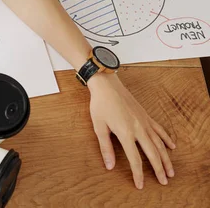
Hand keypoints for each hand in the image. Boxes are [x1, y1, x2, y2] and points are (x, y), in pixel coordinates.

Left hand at [88, 72, 175, 188]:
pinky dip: (166, 139)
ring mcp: (144, 122)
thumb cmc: (100, 105)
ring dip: (166, 158)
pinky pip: (159, 130)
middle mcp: (139, 129)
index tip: (140, 185)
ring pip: (159, 144)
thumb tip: (109, 166)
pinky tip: (172, 147)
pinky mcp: (146, 116)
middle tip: (164, 182)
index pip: (135, 160)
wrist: (107, 85)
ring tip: (171, 171)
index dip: (138, 174)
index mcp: (126, 133)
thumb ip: (105, 148)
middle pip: (152, 154)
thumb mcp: (99, 127)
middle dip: (159, 169)